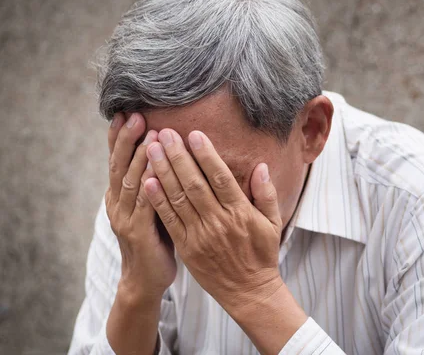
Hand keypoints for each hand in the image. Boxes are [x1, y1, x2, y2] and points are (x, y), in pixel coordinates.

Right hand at [105, 113, 176, 300]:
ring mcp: (125, 218)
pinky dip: (149, 188)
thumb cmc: (156, 238)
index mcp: (120, 195)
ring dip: (140, 158)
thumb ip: (155, 182)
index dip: (119, 137)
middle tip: (137, 116)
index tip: (127, 112)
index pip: (117, 160)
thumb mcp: (152, 206)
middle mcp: (117, 203)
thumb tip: (167, 152)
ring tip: (151, 136)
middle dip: (127, 140)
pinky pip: (144, 207)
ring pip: (131, 182)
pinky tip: (156, 172)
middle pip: (119, 165)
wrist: (146, 279)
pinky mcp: (138, 233)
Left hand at [143, 129, 282, 314]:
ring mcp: (200, 235)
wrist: (249, 291)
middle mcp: (218, 222)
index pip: (220, 177)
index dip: (206, 155)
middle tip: (164, 133)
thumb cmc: (262, 254)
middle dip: (178, 156)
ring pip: (178, 199)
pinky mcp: (187, 248)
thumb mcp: (273, 223)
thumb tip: (261, 166)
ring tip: (151, 149)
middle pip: (194, 184)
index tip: (194, 134)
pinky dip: (158, 201)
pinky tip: (148, 181)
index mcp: (240, 213)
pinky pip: (170, 221)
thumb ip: (266, 194)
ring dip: (163, 172)